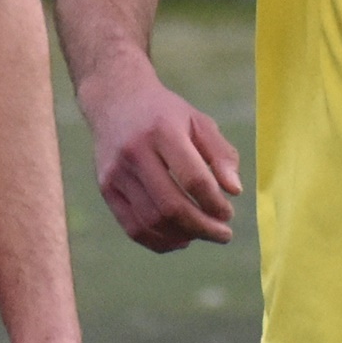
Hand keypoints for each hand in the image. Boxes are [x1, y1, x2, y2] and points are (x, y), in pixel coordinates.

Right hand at [78, 62, 240, 251]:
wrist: (115, 100)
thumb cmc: (166, 114)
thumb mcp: (199, 122)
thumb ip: (221, 154)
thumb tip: (235, 191)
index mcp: (162, 131)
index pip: (194, 179)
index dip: (214, 203)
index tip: (228, 213)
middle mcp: (135, 152)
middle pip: (171, 205)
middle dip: (203, 227)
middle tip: (223, 234)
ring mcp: (117, 172)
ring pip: (152, 221)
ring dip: (183, 236)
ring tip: (202, 234)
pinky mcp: (106, 188)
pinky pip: (133, 227)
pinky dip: (159, 241)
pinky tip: (180, 239)